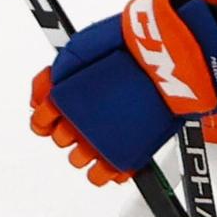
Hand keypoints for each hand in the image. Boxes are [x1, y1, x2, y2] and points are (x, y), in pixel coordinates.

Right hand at [31, 0, 216, 185]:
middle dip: (66, 135)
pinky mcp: (139, 140)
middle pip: (64, 141)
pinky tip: (110, 169)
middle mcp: (94, 111)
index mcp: (76, 92)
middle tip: (75, 123)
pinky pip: (118, 169)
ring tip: (90, 145)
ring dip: (83, 155)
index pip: (45, 119)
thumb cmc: (127, 44)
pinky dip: (110, 172)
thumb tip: (40, 100)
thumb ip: (53, 74)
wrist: (175, 50)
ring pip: (84, 158)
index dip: (43, 121)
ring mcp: (115, 127)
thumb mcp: (80, 49)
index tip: (48, 115)